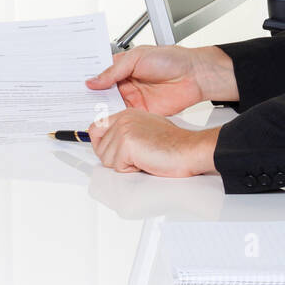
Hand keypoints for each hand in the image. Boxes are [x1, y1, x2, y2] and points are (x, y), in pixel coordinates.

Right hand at [86, 44, 236, 114]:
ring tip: (83, 111)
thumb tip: (93, 80)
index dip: (87, 79)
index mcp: (122, 67)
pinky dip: (114, 119)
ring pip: (110, 106)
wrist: (194, 75)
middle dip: (88, 96)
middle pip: (102, 92)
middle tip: (72, 100)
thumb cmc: (171, 59)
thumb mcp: (137, 58)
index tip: (71, 84)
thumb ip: (114, 70)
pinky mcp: (141, 112)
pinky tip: (103, 119)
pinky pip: (123, 117)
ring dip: (99, 109)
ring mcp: (133, 98)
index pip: (99, 74)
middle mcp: (125, 83)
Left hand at [88, 109, 219, 176]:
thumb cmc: (173, 144)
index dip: (100, 144)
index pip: (95, 128)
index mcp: (126, 114)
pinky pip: (117, 167)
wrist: (188, 149)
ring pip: (107, 160)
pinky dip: (131, 170)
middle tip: (137, 157)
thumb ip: (127, 132)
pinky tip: (145, 162)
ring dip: (124, 165)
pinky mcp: (127, 143)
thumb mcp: (146, 130)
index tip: (107, 152)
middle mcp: (123, 119)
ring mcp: (123, 130)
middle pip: (99, 148)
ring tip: (143, 158)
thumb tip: (111, 145)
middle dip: (116, 159)